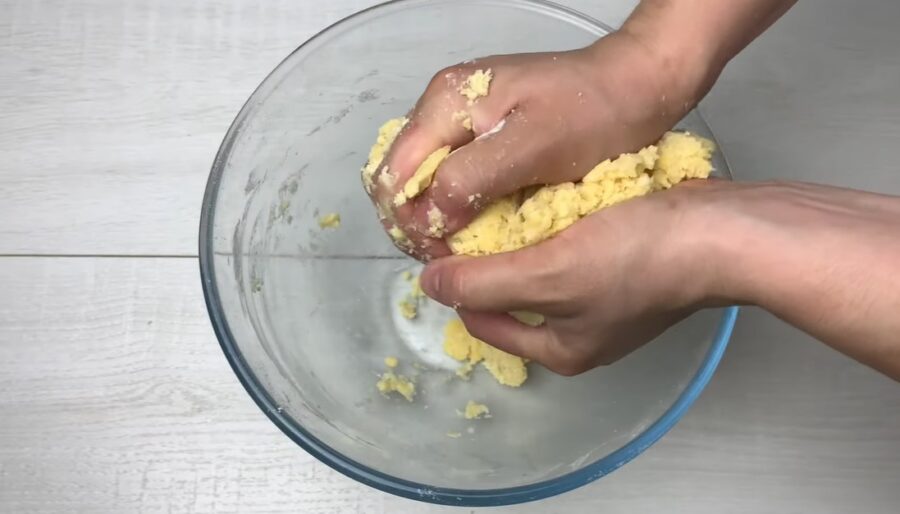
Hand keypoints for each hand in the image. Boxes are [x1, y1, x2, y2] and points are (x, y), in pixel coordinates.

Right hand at [368, 29, 710, 258]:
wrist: (636, 85)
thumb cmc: (593, 114)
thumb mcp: (534, 148)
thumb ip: (473, 178)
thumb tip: (426, 216)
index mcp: (446, 103)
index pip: (393, 173)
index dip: (408, 221)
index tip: (443, 258)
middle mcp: (442, 107)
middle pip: (400, 177)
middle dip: (416, 223)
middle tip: (451, 261)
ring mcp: (460, 119)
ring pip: (423, 181)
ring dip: (435, 219)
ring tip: (463, 252)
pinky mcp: (482, 134)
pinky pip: (450, 176)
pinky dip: (456, 206)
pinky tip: (478, 229)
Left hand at [422, 179, 899, 378]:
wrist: (724, 231)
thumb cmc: (637, 257)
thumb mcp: (549, 274)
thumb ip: (484, 282)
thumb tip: (429, 285)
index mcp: (560, 351)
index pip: (482, 320)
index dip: (455, 282)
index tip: (441, 238)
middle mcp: (581, 334)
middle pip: (512, 298)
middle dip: (488, 260)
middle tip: (467, 216)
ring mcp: (607, 302)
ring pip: (541, 271)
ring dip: (519, 242)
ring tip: (498, 202)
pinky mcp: (627, 268)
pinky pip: (571, 251)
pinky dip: (553, 230)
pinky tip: (544, 198)